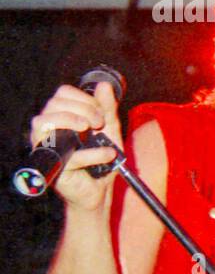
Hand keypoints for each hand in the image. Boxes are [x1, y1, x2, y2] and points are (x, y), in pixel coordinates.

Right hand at [28, 82, 123, 212]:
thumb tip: (104, 85)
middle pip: (54, 104)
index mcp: (61, 116)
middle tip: (99, 124)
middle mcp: (48, 129)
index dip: (83, 98)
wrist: (102, 189)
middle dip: (82, 109)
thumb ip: (107, 108)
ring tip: (94, 131)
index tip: (101, 113)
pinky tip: (107, 155)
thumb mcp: (110, 129)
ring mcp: (47, 147)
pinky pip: (67, 155)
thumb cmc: (102, 157)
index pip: (62, 93)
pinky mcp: (54, 167)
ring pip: (45, 122)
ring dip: (72, 121)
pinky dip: (91, 154)